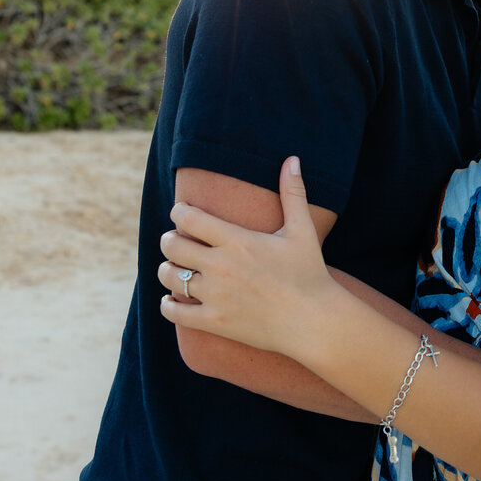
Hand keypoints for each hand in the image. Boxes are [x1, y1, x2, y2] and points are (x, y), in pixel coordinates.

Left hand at [158, 157, 334, 359]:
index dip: (179, 211)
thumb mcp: (302, 230)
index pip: (189, 218)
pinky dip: (168, 304)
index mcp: (238, 240)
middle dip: (170, 239)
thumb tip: (292, 159)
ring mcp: (215, 295)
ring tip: (176, 267)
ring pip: (169, 276)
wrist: (313, 321)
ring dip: (168, 269)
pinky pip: (174, 312)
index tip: (182, 212)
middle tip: (177, 240)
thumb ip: (293, 193)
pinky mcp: (214, 321)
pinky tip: (173, 299)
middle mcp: (221, 266)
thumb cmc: (309, 273)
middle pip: (171, 245)